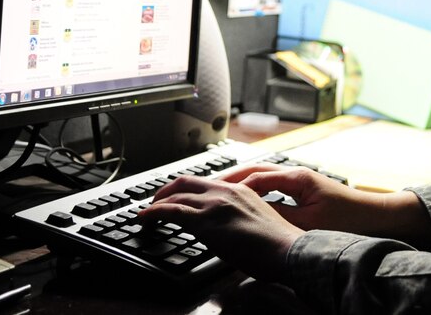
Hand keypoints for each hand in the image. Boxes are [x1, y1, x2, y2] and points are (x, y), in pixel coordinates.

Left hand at [140, 175, 301, 281]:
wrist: (285, 249)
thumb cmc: (277, 243)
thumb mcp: (257, 219)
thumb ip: (238, 216)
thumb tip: (224, 226)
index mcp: (240, 189)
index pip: (205, 182)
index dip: (186, 188)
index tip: (178, 196)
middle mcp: (226, 191)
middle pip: (186, 182)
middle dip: (166, 190)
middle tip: (156, 201)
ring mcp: (215, 204)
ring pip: (176, 195)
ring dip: (157, 203)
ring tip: (148, 212)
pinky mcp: (205, 221)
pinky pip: (172, 211)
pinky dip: (154, 212)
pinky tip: (145, 218)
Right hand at [217, 163, 372, 232]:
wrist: (375, 216)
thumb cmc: (347, 219)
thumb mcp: (308, 223)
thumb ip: (277, 215)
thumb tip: (249, 212)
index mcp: (297, 177)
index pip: (255, 176)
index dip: (231, 185)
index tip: (212, 193)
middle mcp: (297, 173)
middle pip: (256, 171)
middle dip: (231, 178)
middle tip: (205, 187)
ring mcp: (301, 179)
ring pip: (263, 176)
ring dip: (242, 182)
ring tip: (219, 191)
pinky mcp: (304, 188)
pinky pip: (273, 185)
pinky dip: (256, 189)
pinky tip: (246, 198)